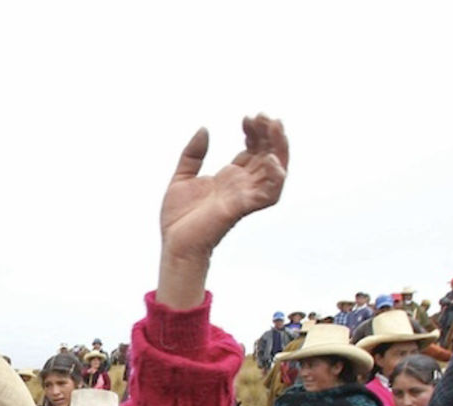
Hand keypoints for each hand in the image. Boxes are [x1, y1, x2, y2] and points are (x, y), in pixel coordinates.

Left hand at [156, 116, 287, 308]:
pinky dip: (276, 177)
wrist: (174, 243)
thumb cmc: (178, 217)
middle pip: (268, 155)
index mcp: (230, 177)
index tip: (246, 118)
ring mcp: (245, 196)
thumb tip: (204, 129)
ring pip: (276, 170)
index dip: (254, 133)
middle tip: (263, 116)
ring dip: (278, 148)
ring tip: (274, 127)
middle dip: (270, 134)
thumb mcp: (181, 177)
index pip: (253, 150)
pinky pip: (270, 193)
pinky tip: (271, 159)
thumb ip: (193, 154)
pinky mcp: (242, 207)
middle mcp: (242, 185)